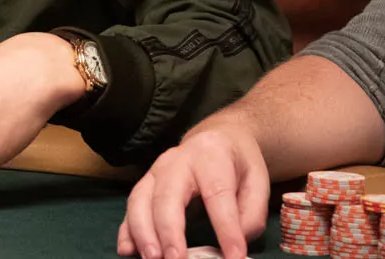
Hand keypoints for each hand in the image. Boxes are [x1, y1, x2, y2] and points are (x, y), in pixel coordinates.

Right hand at [117, 123, 268, 258]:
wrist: (216, 138)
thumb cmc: (237, 163)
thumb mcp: (257, 181)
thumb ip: (251, 213)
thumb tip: (234, 245)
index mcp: (211, 156)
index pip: (217, 194)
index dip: (225, 228)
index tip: (234, 257)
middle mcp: (177, 160)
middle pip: (167, 195)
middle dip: (169, 231)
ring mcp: (156, 171)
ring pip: (141, 200)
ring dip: (143, 232)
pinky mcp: (145, 184)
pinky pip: (131, 207)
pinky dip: (126, 230)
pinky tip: (127, 250)